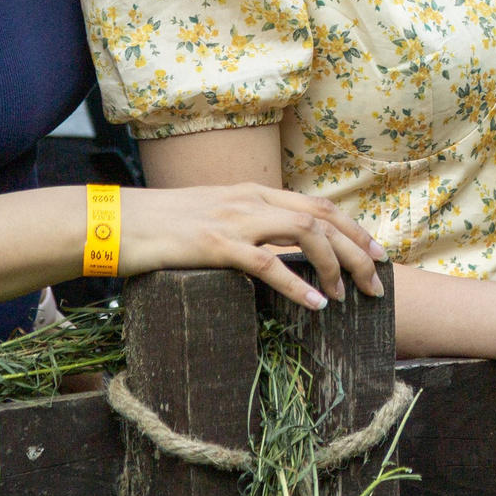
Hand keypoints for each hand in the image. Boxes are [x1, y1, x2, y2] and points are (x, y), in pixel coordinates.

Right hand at [119, 183, 385, 309]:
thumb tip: (277, 249)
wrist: (117, 223)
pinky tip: (315, 303)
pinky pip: (267, 264)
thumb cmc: (163, 226)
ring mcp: (235, 220)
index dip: (354, 229)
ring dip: (335, 265)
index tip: (377, 254)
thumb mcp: (215, 216)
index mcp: (254, 193)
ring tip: (348, 295)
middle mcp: (252, 200)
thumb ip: (247, 225)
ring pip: (306, 235)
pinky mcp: (215, 245)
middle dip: (358, 250)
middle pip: (323, 219)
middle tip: (378, 282)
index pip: (319, 206)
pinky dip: (297, 283)